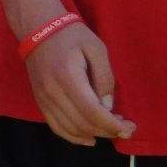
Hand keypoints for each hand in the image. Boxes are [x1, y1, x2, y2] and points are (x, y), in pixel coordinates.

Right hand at [23, 20, 134, 145]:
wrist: (36, 28)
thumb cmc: (71, 35)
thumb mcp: (97, 49)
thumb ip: (105, 78)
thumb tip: (108, 107)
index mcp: (68, 77)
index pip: (92, 111)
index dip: (112, 125)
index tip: (130, 128)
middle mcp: (52, 91)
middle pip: (82, 123)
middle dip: (108, 131)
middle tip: (126, 129)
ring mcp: (43, 98)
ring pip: (70, 129)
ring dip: (93, 135)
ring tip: (111, 131)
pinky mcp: (39, 101)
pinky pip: (56, 126)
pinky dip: (73, 137)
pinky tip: (89, 138)